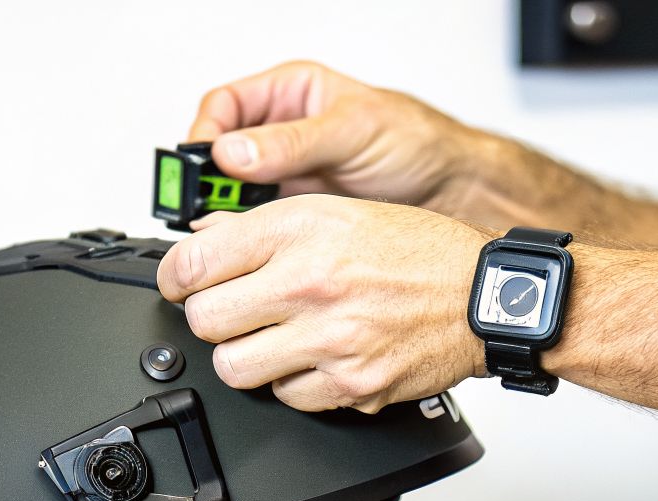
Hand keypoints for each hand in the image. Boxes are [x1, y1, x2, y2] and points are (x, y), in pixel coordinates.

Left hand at [157, 195, 492, 413]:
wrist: (483, 297)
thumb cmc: (419, 251)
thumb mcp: (337, 211)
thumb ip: (262, 225)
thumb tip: (204, 238)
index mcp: (301, 230)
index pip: (195, 262)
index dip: (175, 277)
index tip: (181, 283)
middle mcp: (312, 283)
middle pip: (206, 320)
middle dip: (212, 318)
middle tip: (234, 312)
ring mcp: (331, 339)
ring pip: (234, 368)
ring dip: (246, 357)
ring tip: (272, 340)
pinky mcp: (352, 386)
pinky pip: (286, 398)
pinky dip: (293, 384)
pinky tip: (315, 359)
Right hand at [187, 61, 485, 216]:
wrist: (451, 188)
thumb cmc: (413, 142)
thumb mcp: (352, 131)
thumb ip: (293, 142)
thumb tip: (234, 152)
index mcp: (289, 95)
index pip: (224, 107)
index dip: (206, 134)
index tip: (207, 163)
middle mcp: (280, 134)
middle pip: (219, 154)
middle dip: (211, 182)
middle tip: (208, 207)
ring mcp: (286, 176)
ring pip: (233, 195)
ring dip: (227, 214)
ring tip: (228, 232)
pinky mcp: (296, 215)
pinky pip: (257, 226)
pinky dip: (249, 238)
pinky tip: (252, 248)